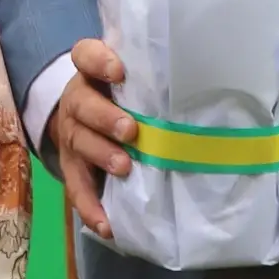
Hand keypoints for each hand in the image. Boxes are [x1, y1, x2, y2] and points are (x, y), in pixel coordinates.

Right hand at [49, 38, 138, 237]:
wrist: (83, 118)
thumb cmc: (121, 97)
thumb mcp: (132, 81)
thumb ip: (153, 80)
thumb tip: (207, 86)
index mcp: (91, 74)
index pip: (85, 54)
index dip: (98, 61)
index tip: (119, 72)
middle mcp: (77, 101)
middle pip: (82, 104)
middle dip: (105, 117)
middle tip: (131, 131)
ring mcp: (71, 134)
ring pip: (79, 141)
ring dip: (101, 154)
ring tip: (124, 167)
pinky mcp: (71, 166)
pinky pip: (76, 187)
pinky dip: (90, 206)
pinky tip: (106, 223)